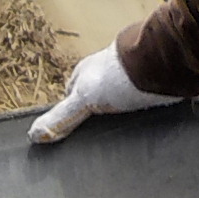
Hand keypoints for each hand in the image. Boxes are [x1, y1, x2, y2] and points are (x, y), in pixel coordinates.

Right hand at [28, 43, 180, 143]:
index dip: (70, 113)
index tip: (71, 131)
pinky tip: (145, 120)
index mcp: (86, 71)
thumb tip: (33, 135)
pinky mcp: (154, 78)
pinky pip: (142, 96)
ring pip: (119, 96)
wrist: (165, 62)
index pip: (71, 95)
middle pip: (95, 95)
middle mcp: (107, 69)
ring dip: (121, 110)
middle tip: (98, 133)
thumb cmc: (120, 76)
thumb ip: (61, 118)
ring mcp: (131, 72)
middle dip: (96, 112)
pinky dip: (141, 108)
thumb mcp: (83, 100)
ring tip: (123, 130)